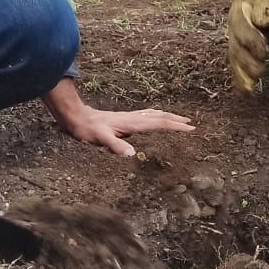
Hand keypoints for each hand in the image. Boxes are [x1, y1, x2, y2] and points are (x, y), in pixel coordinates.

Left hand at [54, 102, 194, 155]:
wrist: (77, 117)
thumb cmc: (88, 130)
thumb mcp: (101, 139)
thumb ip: (116, 145)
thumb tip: (132, 154)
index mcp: (132, 123)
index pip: (159, 123)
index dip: (175, 126)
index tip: (191, 129)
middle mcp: (133, 118)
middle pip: (160, 117)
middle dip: (176, 120)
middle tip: (192, 124)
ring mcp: (129, 117)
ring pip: (154, 115)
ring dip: (168, 117)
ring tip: (179, 120)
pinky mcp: (124, 119)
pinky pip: (146, 116)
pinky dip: (157, 116)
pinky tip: (155, 118)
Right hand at [226, 0, 268, 91]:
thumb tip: (262, 21)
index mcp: (241, 7)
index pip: (243, 26)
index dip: (252, 39)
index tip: (263, 51)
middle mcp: (234, 25)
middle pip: (236, 45)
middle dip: (246, 61)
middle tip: (258, 72)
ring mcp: (235, 38)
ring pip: (235, 57)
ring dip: (241, 74)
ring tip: (249, 88)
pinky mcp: (240, 49)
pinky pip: (238, 65)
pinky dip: (240, 79)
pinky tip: (244, 92)